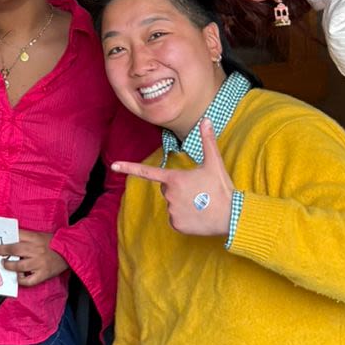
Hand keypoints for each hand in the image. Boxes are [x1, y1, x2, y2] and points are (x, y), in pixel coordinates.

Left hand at [0, 229, 67, 288]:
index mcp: (35, 237)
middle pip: (13, 249)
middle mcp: (36, 249)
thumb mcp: (40, 235)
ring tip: (4, 264)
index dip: (3, 239)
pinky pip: (28, 280)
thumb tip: (9, 240)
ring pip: (19, 266)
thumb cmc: (54, 243)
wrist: (70, 250)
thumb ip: (26, 237)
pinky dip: (21, 280)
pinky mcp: (43, 274)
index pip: (16, 235)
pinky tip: (17, 278)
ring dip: (8, 265)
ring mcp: (39, 263)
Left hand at [113, 121, 234, 236]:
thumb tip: (206, 119)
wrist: (231, 216)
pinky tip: (199, 216)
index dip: (129, 167)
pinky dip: (185, 217)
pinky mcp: (176, 225)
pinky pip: (176, 218)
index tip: (113, 165)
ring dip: (183, 202)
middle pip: (167, 188)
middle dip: (179, 187)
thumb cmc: (221, 188)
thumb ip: (207, 140)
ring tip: (201, 203)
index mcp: (174, 178)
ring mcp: (171, 211)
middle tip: (198, 190)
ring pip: (172, 203)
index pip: (147, 171)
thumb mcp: (214, 162)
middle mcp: (168, 195)